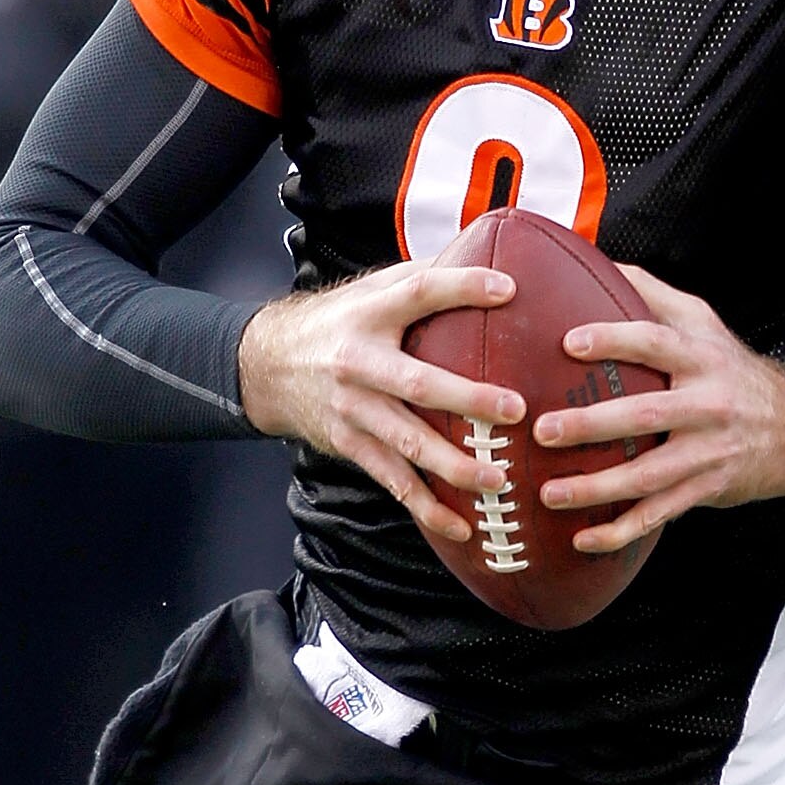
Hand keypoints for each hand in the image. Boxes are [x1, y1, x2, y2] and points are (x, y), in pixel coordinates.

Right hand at [237, 261, 524, 545]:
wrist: (268, 367)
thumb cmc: (339, 323)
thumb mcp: (371, 291)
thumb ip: (423, 282)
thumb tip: (493, 259)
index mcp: (369, 313)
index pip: (418, 292)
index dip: (462, 287)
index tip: (508, 289)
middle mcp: (359, 363)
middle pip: (418, 382)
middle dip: (468, 399)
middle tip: (516, 410)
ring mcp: (353, 409)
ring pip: (408, 443)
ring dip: (454, 465)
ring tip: (499, 479)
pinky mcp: (349, 445)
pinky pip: (393, 480)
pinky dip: (427, 506)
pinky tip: (462, 525)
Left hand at [532, 265, 784, 552]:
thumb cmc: (730, 370)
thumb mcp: (705, 324)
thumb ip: (654, 295)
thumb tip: (598, 259)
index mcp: (700, 359)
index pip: (655, 343)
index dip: (614, 340)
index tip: (569, 343)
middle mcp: (706, 406)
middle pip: (645, 415)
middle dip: (592, 425)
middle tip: (543, 430)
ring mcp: (706, 454)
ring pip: (648, 476)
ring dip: (597, 489)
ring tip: (549, 492)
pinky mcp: (703, 490)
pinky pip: (658, 515)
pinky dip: (620, 531)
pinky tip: (583, 538)